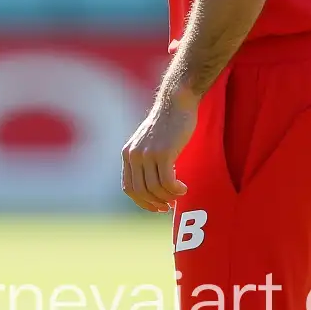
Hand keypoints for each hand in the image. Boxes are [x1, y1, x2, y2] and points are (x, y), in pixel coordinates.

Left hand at [121, 89, 196, 211]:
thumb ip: (145, 160)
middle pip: (140, 192)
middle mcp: (134, 154)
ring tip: (179, 194)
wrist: (175, 103)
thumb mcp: (147, 142)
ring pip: (154, 189)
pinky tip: (183, 188)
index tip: (156, 206)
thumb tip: (152, 186)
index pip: (128, 188)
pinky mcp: (163, 152)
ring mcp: (148, 153)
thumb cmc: (166, 124)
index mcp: (127, 153)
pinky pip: (167, 182)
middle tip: (168, 206)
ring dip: (168, 197)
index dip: (142, 202)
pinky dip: (175, 190)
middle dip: (155, 203)